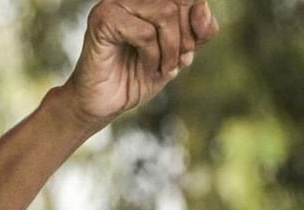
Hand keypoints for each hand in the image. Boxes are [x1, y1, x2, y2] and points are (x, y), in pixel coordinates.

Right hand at [62, 0, 218, 125]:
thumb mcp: (178, 55)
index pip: (186, 0)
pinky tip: (145, 67)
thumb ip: (198, 31)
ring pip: (164, 14)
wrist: (103, 104)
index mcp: (145, 1)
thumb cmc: (134, 78)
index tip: (186, 53)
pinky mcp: (102, 20)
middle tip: (174, 64)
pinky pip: (145, 32)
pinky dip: (152, 55)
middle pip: (177, 3)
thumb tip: (201, 6)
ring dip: (170, 49)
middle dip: (184, 39)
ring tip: (161, 69)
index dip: (197, 24)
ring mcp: (113, 5)